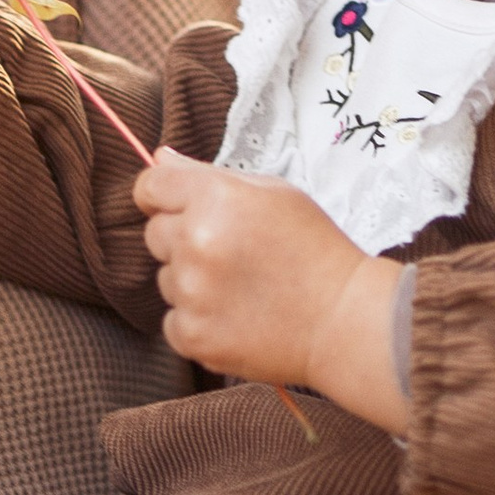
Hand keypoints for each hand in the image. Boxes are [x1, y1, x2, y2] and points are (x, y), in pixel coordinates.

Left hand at [135, 147, 408, 427]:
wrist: (345, 320)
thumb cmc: (315, 249)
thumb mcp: (274, 192)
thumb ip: (208, 173)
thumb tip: (160, 157)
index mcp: (214, 198)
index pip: (150, 186)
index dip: (161, 195)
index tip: (178, 208)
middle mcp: (195, 242)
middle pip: (155, 234)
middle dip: (184, 239)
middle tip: (233, 254)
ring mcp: (191, 293)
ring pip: (167, 279)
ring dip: (193, 282)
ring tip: (243, 289)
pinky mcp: (192, 336)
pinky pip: (173, 320)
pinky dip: (198, 321)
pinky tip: (237, 318)